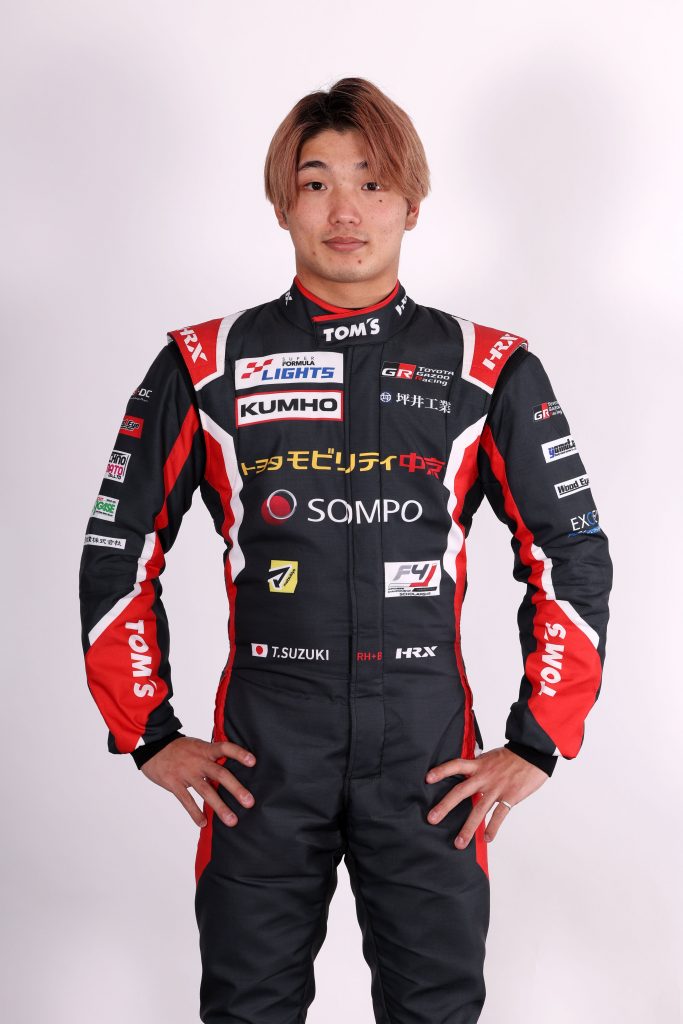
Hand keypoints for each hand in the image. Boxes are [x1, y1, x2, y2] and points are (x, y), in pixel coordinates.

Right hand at [141, 736, 255, 828]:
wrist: (152, 747)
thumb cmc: (179, 748)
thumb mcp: (197, 746)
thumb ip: (212, 756)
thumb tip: (232, 768)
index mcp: (205, 749)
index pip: (225, 748)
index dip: (239, 753)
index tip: (253, 762)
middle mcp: (197, 761)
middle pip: (220, 774)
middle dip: (235, 789)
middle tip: (249, 802)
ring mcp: (185, 772)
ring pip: (205, 791)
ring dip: (219, 807)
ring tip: (232, 821)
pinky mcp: (173, 783)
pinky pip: (186, 800)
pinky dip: (194, 813)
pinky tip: (204, 823)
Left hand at [425, 746, 547, 848]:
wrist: (533, 753)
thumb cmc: (512, 756)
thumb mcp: (490, 757)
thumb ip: (478, 767)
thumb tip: (467, 774)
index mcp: (479, 765)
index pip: (455, 765)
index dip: (441, 771)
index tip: (427, 779)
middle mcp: (484, 777)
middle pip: (460, 792)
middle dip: (445, 806)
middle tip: (432, 819)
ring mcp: (496, 788)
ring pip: (478, 810)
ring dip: (468, 828)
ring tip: (459, 843)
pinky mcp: (510, 797)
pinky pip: (499, 815)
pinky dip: (493, 828)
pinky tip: (486, 839)